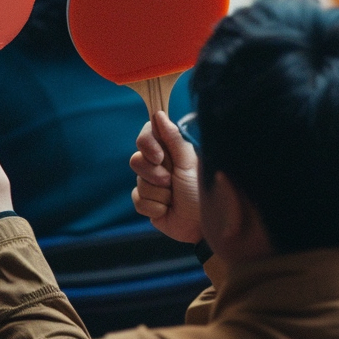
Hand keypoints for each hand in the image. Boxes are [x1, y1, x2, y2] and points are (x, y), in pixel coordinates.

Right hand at [130, 110, 202, 242]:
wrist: (202, 224)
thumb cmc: (201, 190)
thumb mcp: (189, 162)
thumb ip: (173, 139)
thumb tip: (158, 114)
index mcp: (172, 151)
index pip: (147, 135)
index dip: (147, 144)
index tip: (159, 156)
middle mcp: (160, 165)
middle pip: (136, 160)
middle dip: (155, 174)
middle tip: (172, 182)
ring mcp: (152, 184)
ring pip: (138, 182)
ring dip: (159, 193)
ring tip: (175, 198)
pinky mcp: (147, 202)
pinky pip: (137, 200)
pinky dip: (154, 207)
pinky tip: (168, 210)